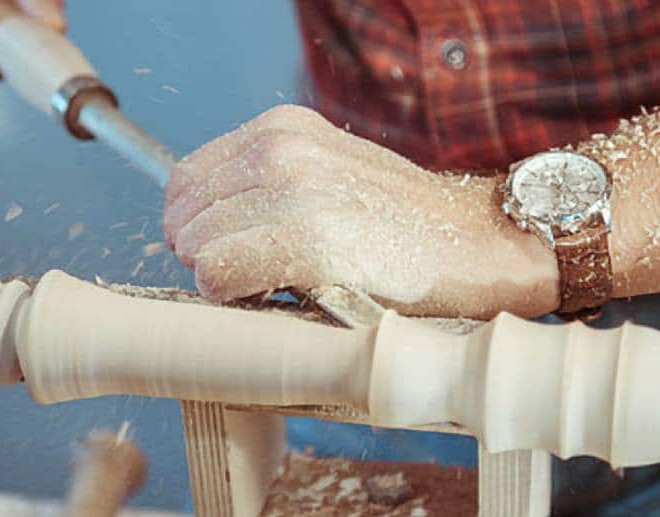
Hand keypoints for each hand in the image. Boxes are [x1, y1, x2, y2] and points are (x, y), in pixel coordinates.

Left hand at [164, 105, 559, 318]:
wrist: (476, 244)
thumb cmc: (400, 223)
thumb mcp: (326, 172)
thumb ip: (263, 184)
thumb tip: (196, 230)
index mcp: (282, 128)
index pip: (186, 180)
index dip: (195, 224)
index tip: (223, 249)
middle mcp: (281, 150)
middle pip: (183, 216)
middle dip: (203, 253)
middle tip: (249, 274)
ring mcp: (293, 191)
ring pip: (195, 246)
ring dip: (220, 275)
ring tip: (271, 282)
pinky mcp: (307, 241)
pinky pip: (216, 274)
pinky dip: (232, 293)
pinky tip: (273, 294)